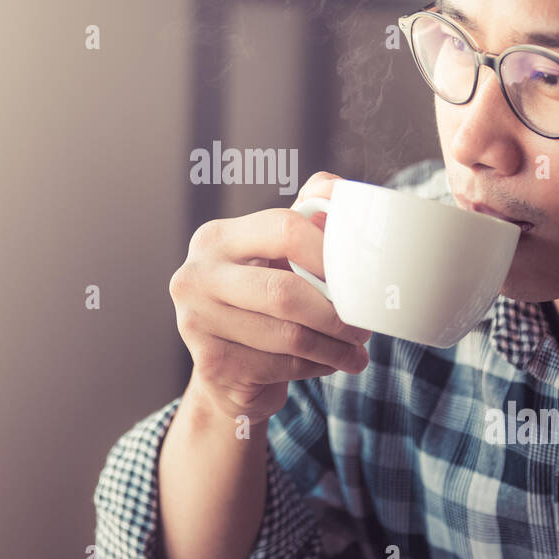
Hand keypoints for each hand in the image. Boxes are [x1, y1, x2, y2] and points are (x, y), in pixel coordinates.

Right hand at [169, 172, 371, 422]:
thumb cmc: (261, 303)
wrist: (228, 370)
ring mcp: (196, 321)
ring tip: (356, 352)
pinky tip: (327, 363)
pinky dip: (315, 366)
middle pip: (284, 291)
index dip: (328, 251)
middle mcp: (196, 275)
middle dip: (334, 313)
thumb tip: (334, 188)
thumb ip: (305, 219)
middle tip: (363, 327)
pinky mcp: (210, 363)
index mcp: (217, 238)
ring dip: (334, 347)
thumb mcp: (278, 257)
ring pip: (287, 334)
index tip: (358, 275)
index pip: (283, 229)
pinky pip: (280, 366)